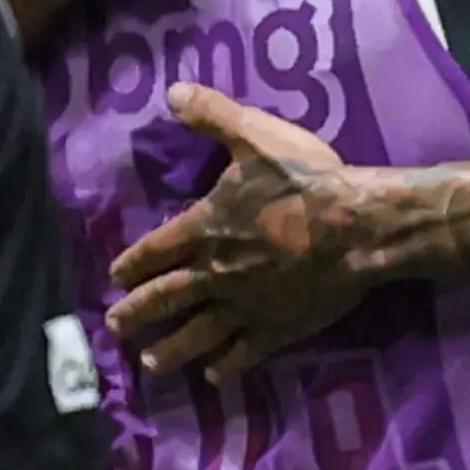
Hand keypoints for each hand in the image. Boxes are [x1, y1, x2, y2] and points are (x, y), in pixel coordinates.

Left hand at [107, 83, 368, 381]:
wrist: (354, 227)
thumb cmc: (304, 181)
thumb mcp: (255, 136)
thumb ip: (213, 115)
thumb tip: (171, 92)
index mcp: (206, 228)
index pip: (157, 249)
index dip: (133, 263)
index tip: (115, 278)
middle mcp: (216, 273)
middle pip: (167, 296)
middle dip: (138, 312)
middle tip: (114, 327)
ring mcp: (246, 306)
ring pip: (198, 333)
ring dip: (171, 349)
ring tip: (149, 362)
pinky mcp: (278, 328)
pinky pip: (246, 351)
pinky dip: (228, 365)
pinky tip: (215, 377)